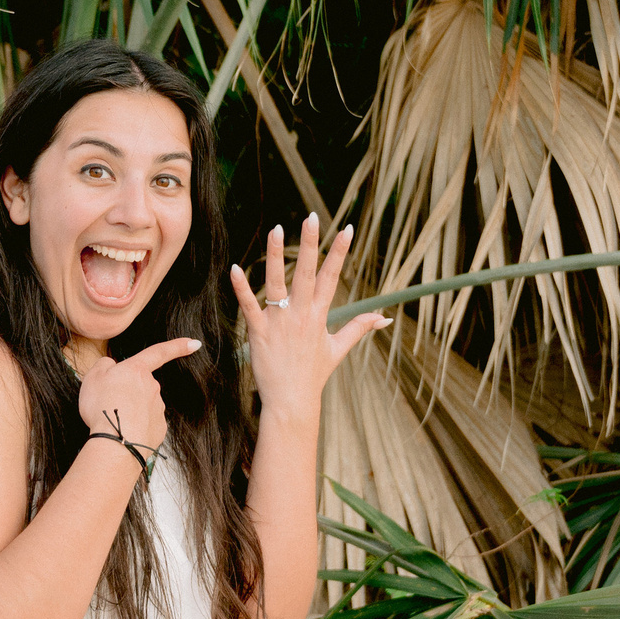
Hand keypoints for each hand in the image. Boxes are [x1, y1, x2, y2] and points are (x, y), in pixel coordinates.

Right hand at [74, 336, 201, 459]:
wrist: (116, 442)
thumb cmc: (103, 408)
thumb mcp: (92, 377)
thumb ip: (104, 365)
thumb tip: (111, 366)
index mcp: (137, 370)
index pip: (159, 352)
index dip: (177, 346)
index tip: (194, 343)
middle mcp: (152, 387)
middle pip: (140, 385)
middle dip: (126, 392)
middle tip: (107, 403)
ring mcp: (158, 408)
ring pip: (142, 405)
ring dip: (129, 410)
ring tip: (113, 420)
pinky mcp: (159, 428)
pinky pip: (145, 423)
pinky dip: (135, 426)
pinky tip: (123, 431)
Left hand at [230, 212, 385, 411]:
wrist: (292, 401)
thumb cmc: (314, 375)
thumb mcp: (339, 349)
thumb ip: (359, 328)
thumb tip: (384, 318)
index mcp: (320, 315)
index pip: (332, 276)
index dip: (340, 252)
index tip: (347, 229)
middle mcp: (301, 314)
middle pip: (307, 272)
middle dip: (311, 243)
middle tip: (312, 216)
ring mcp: (280, 322)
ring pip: (277, 283)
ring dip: (276, 256)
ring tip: (275, 229)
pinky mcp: (259, 332)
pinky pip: (249, 306)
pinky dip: (241, 288)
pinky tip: (234, 269)